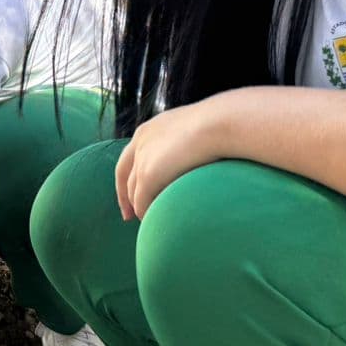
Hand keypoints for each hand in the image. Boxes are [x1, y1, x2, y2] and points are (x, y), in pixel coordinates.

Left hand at [115, 95, 234, 219]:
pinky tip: (156, 222)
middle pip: (124, 175)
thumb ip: (189, 141)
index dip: (129, 175)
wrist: (221, 123)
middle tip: (129, 216)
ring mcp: (142, 159)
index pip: (130, 156)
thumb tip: (199, 153)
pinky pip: (142, 201)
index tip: (130, 191)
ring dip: (139, 207)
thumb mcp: (195, 130)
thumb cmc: (221, 126)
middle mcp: (140, 143)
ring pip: (133, 191)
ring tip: (148, 221)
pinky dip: (146, 212)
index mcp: (149, 130)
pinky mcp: (148, 175)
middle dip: (126, 197)